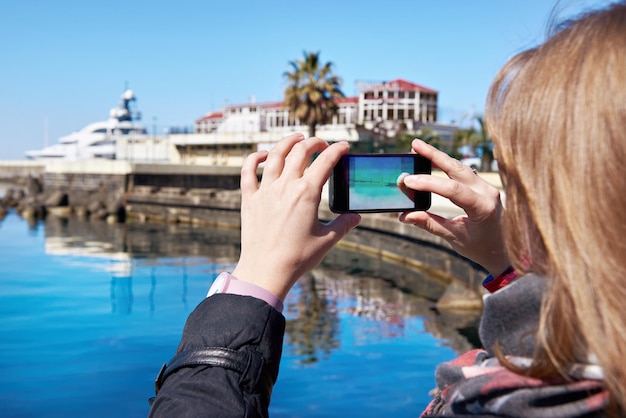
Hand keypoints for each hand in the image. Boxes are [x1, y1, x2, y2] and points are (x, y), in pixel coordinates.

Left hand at [232, 133, 360, 300]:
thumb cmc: (298, 257)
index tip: (344, 147)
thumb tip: (356, 216)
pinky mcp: (249, 198)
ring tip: (297, 139)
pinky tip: (262, 154)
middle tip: (322, 145)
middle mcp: (285, 186)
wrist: (266, 271)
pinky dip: (254, 158)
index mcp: (307, 193)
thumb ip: (344, 225)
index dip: (337, 150)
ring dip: (288, 142)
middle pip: (300, 151)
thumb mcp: (327, 241)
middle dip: (314, 142)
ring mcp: (265, 190)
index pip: (326, 161)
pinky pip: (248, 170)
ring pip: (275, 154)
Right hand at [399, 139, 509, 275]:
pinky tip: (432, 160)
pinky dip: (446, 166)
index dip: (429, 183)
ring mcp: (487, 187)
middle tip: (414, 145)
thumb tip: (405, 216)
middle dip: (434, 155)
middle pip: (457, 168)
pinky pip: (463, 172)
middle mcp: (488, 193)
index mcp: (483, 208)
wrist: (503, 251)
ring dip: (439, 157)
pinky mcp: (483, 186)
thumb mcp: (454, 238)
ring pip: (460, 167)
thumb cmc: (480, 247)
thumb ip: (430, 224)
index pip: (453, 190)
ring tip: (418, 149)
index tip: (408, 180)